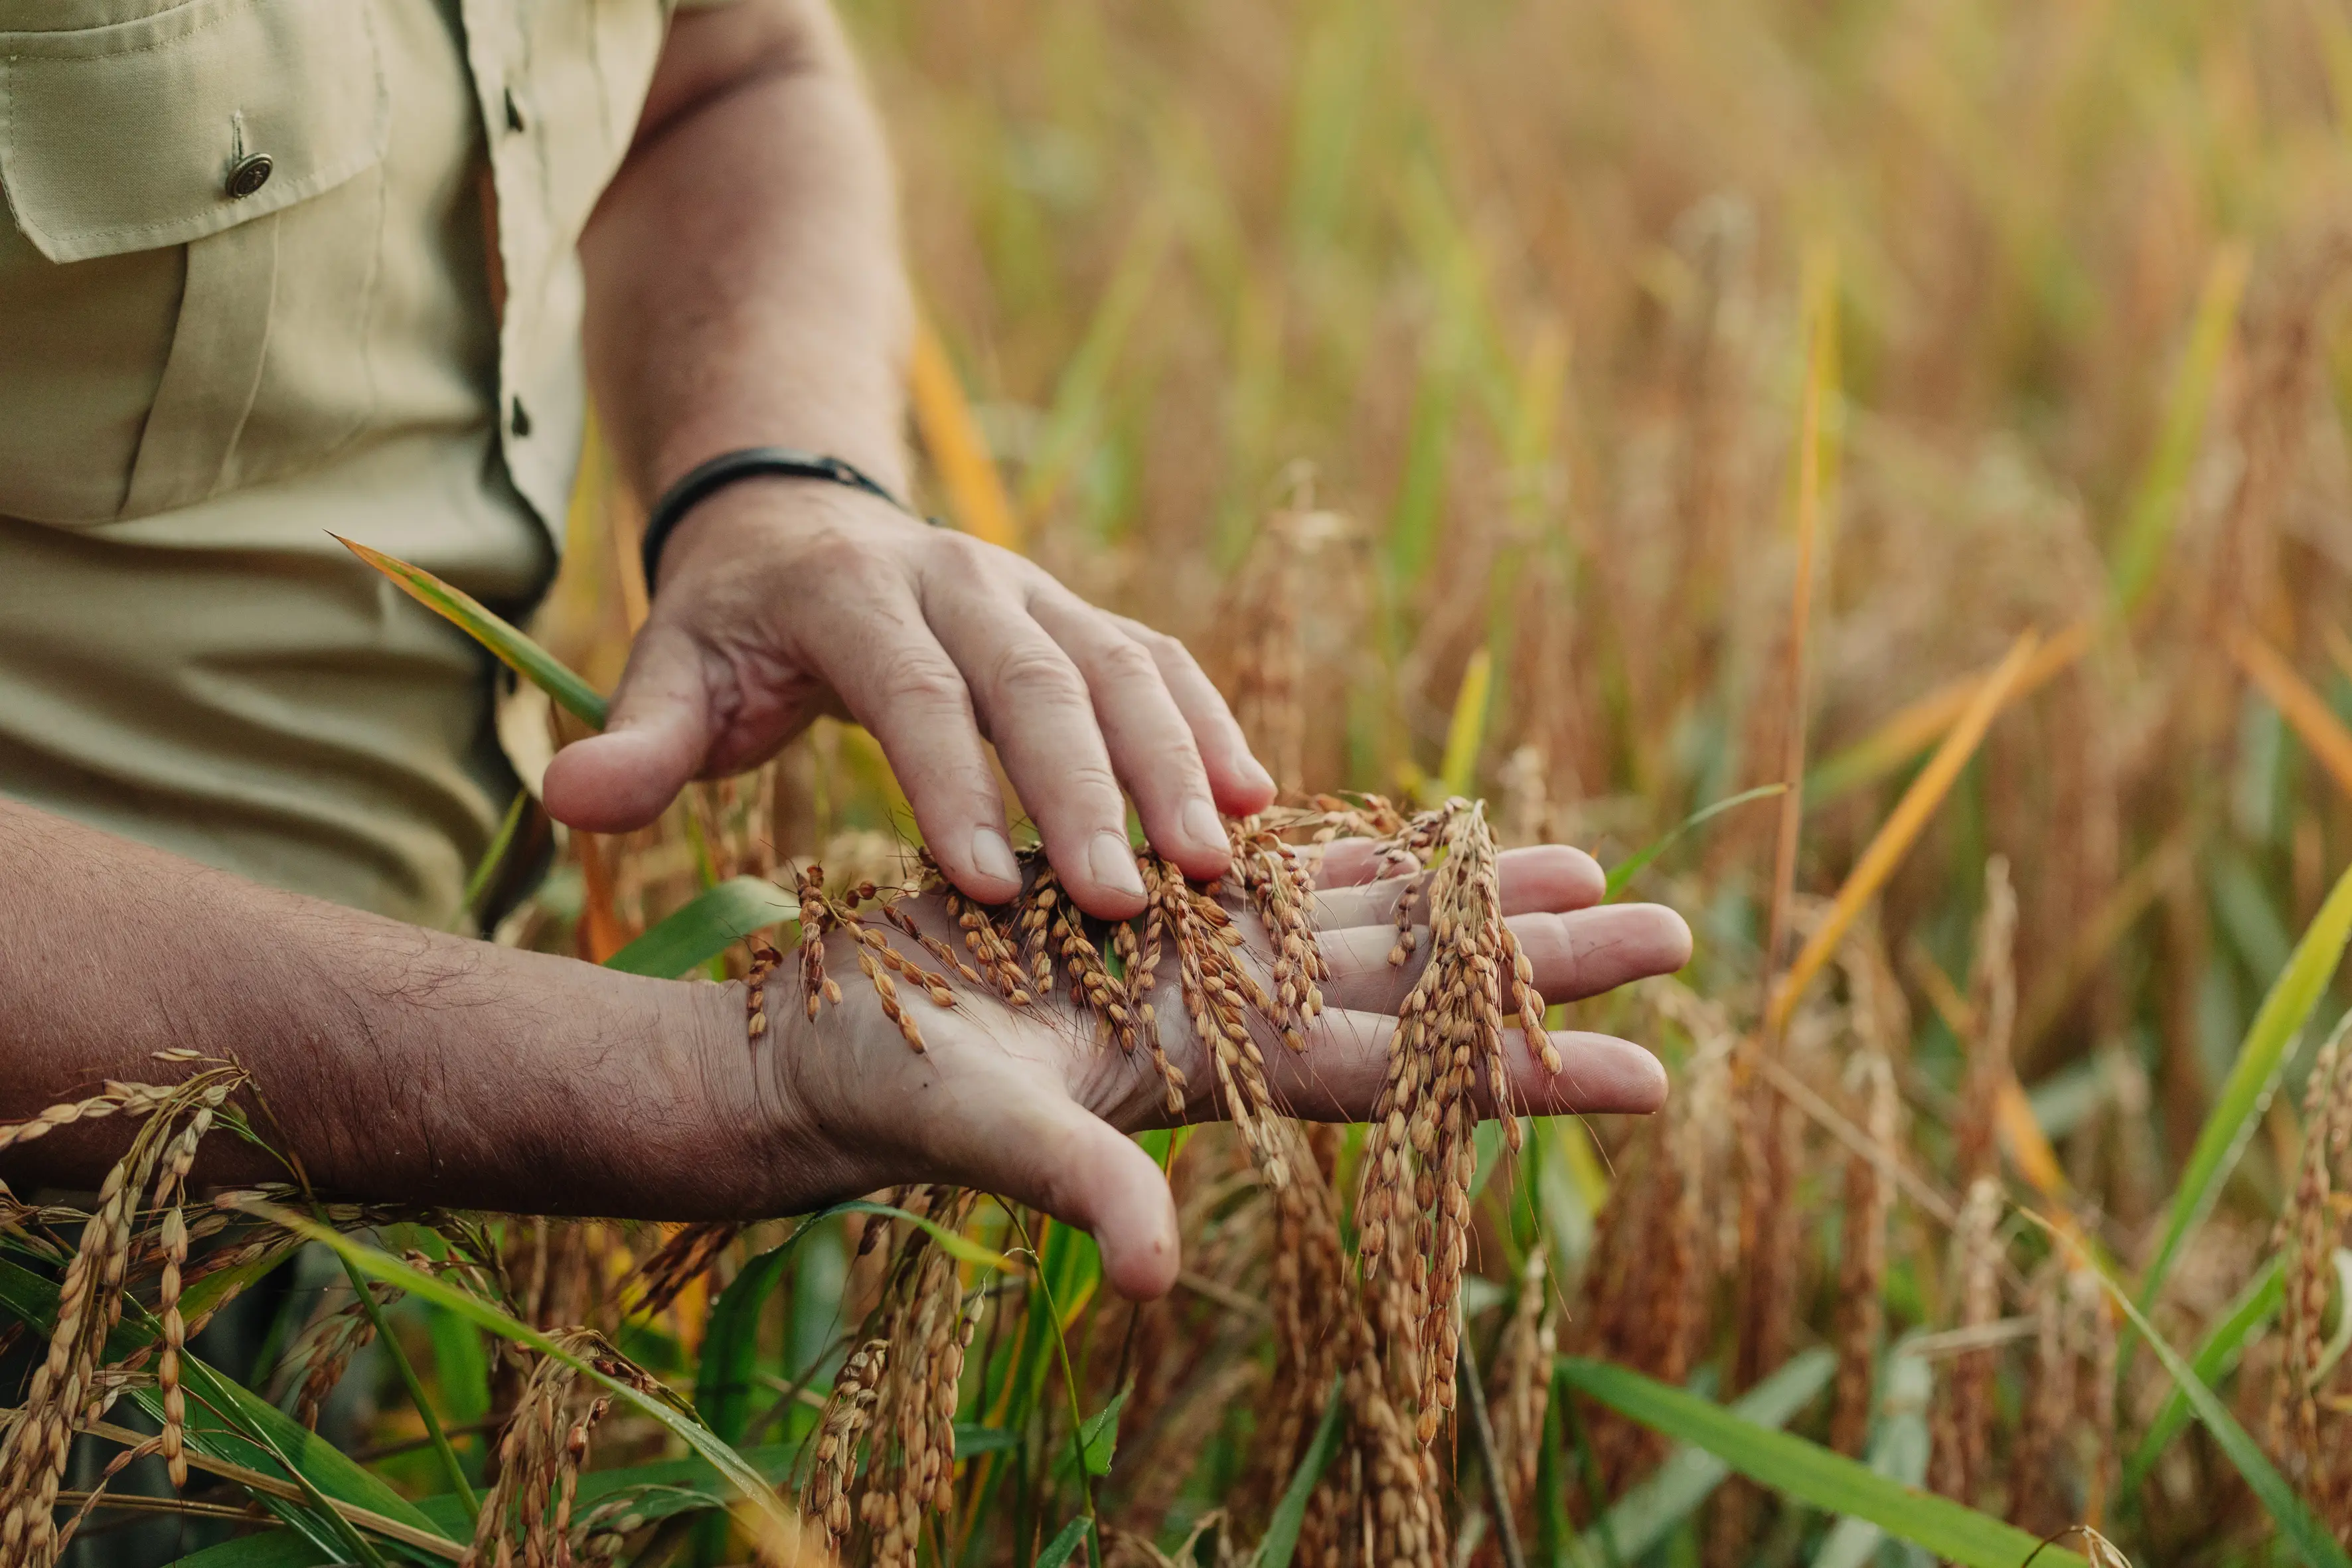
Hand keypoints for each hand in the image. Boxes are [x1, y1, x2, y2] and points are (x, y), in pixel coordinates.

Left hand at [542, 485, 1276, 918]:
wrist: (800, 523)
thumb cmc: (733, 632)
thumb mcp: (671, 674)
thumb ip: (636, 740)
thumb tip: (569, 800)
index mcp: (852, 594)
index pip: (912, 689)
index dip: (954, 784)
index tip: (996, 890)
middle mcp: (958, 576)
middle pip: (1036, 679)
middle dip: (1089, 790)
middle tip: (1130, 903)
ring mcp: (1034, 589)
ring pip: (1120, 663)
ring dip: (1174, 761)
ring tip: (1216, 864)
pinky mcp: (1083, 615)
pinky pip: (1159, 662)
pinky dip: (1207, 725)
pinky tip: (1256, 804)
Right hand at [726, 845, 1690, 1298]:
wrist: (817, 1052)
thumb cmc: (881, 1089)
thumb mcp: (981, 1129)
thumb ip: (1078, 1185)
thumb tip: (1152, 1279)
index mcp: (1220, 1070)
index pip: (1409, 1076)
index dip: (1530, 1077)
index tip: (1661, 1075)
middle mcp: (1233, 1021)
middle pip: (1423, 992)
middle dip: (1545, 967)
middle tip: (1681, 934)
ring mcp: (1200, 965)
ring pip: (1371, 927)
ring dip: (1477, 905)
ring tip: (1591, 867)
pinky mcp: (1154, 912)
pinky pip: (1284, 878)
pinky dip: (1363, 858)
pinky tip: (1429, 838)